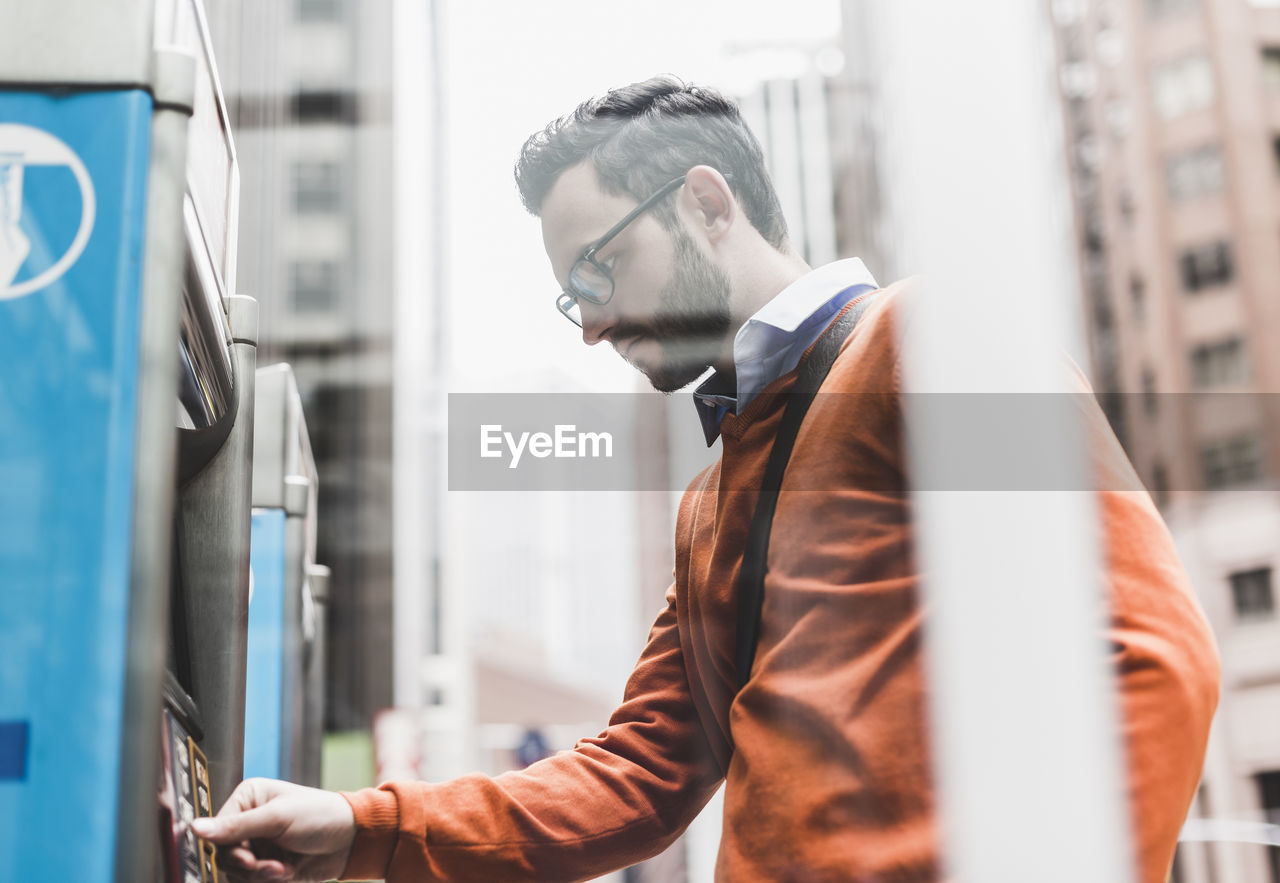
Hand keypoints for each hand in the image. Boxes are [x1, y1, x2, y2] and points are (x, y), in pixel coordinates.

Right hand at [190, 778, 355, 882]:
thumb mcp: (277, 818)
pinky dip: (270, 882)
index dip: (228, 849)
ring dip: (260, 876)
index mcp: (247, 799)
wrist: (351, 840)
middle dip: (249, 866)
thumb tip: (195, 827)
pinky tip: (288, 872)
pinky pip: (252, 882)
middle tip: (271, 866)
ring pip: (236, 873)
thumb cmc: (320, 815)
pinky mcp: (266, 865)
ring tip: (283, 869)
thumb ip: (236, 827)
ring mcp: (257, 845)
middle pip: (224, 856)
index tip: (247, 858)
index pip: (217, 830)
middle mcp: (248, 822)